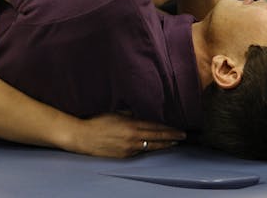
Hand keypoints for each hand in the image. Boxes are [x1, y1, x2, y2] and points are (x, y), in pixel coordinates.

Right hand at [68, 113, 185, 157]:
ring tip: (174, 143)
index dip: (169, 129)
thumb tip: (141, 110)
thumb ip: (130, 112)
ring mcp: (129, 149)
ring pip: (151, 147)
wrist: (83, 137)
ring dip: (164, 145)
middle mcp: (133, 138)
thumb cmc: (97, 121)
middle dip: (171, 137)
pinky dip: (150, 149)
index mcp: (132, 125)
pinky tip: (154, 147)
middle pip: (157, 138)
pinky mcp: (124, 156)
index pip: (156, 127)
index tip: (179, 128)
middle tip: (183, 136)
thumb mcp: (115, 111)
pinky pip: (140, 152)